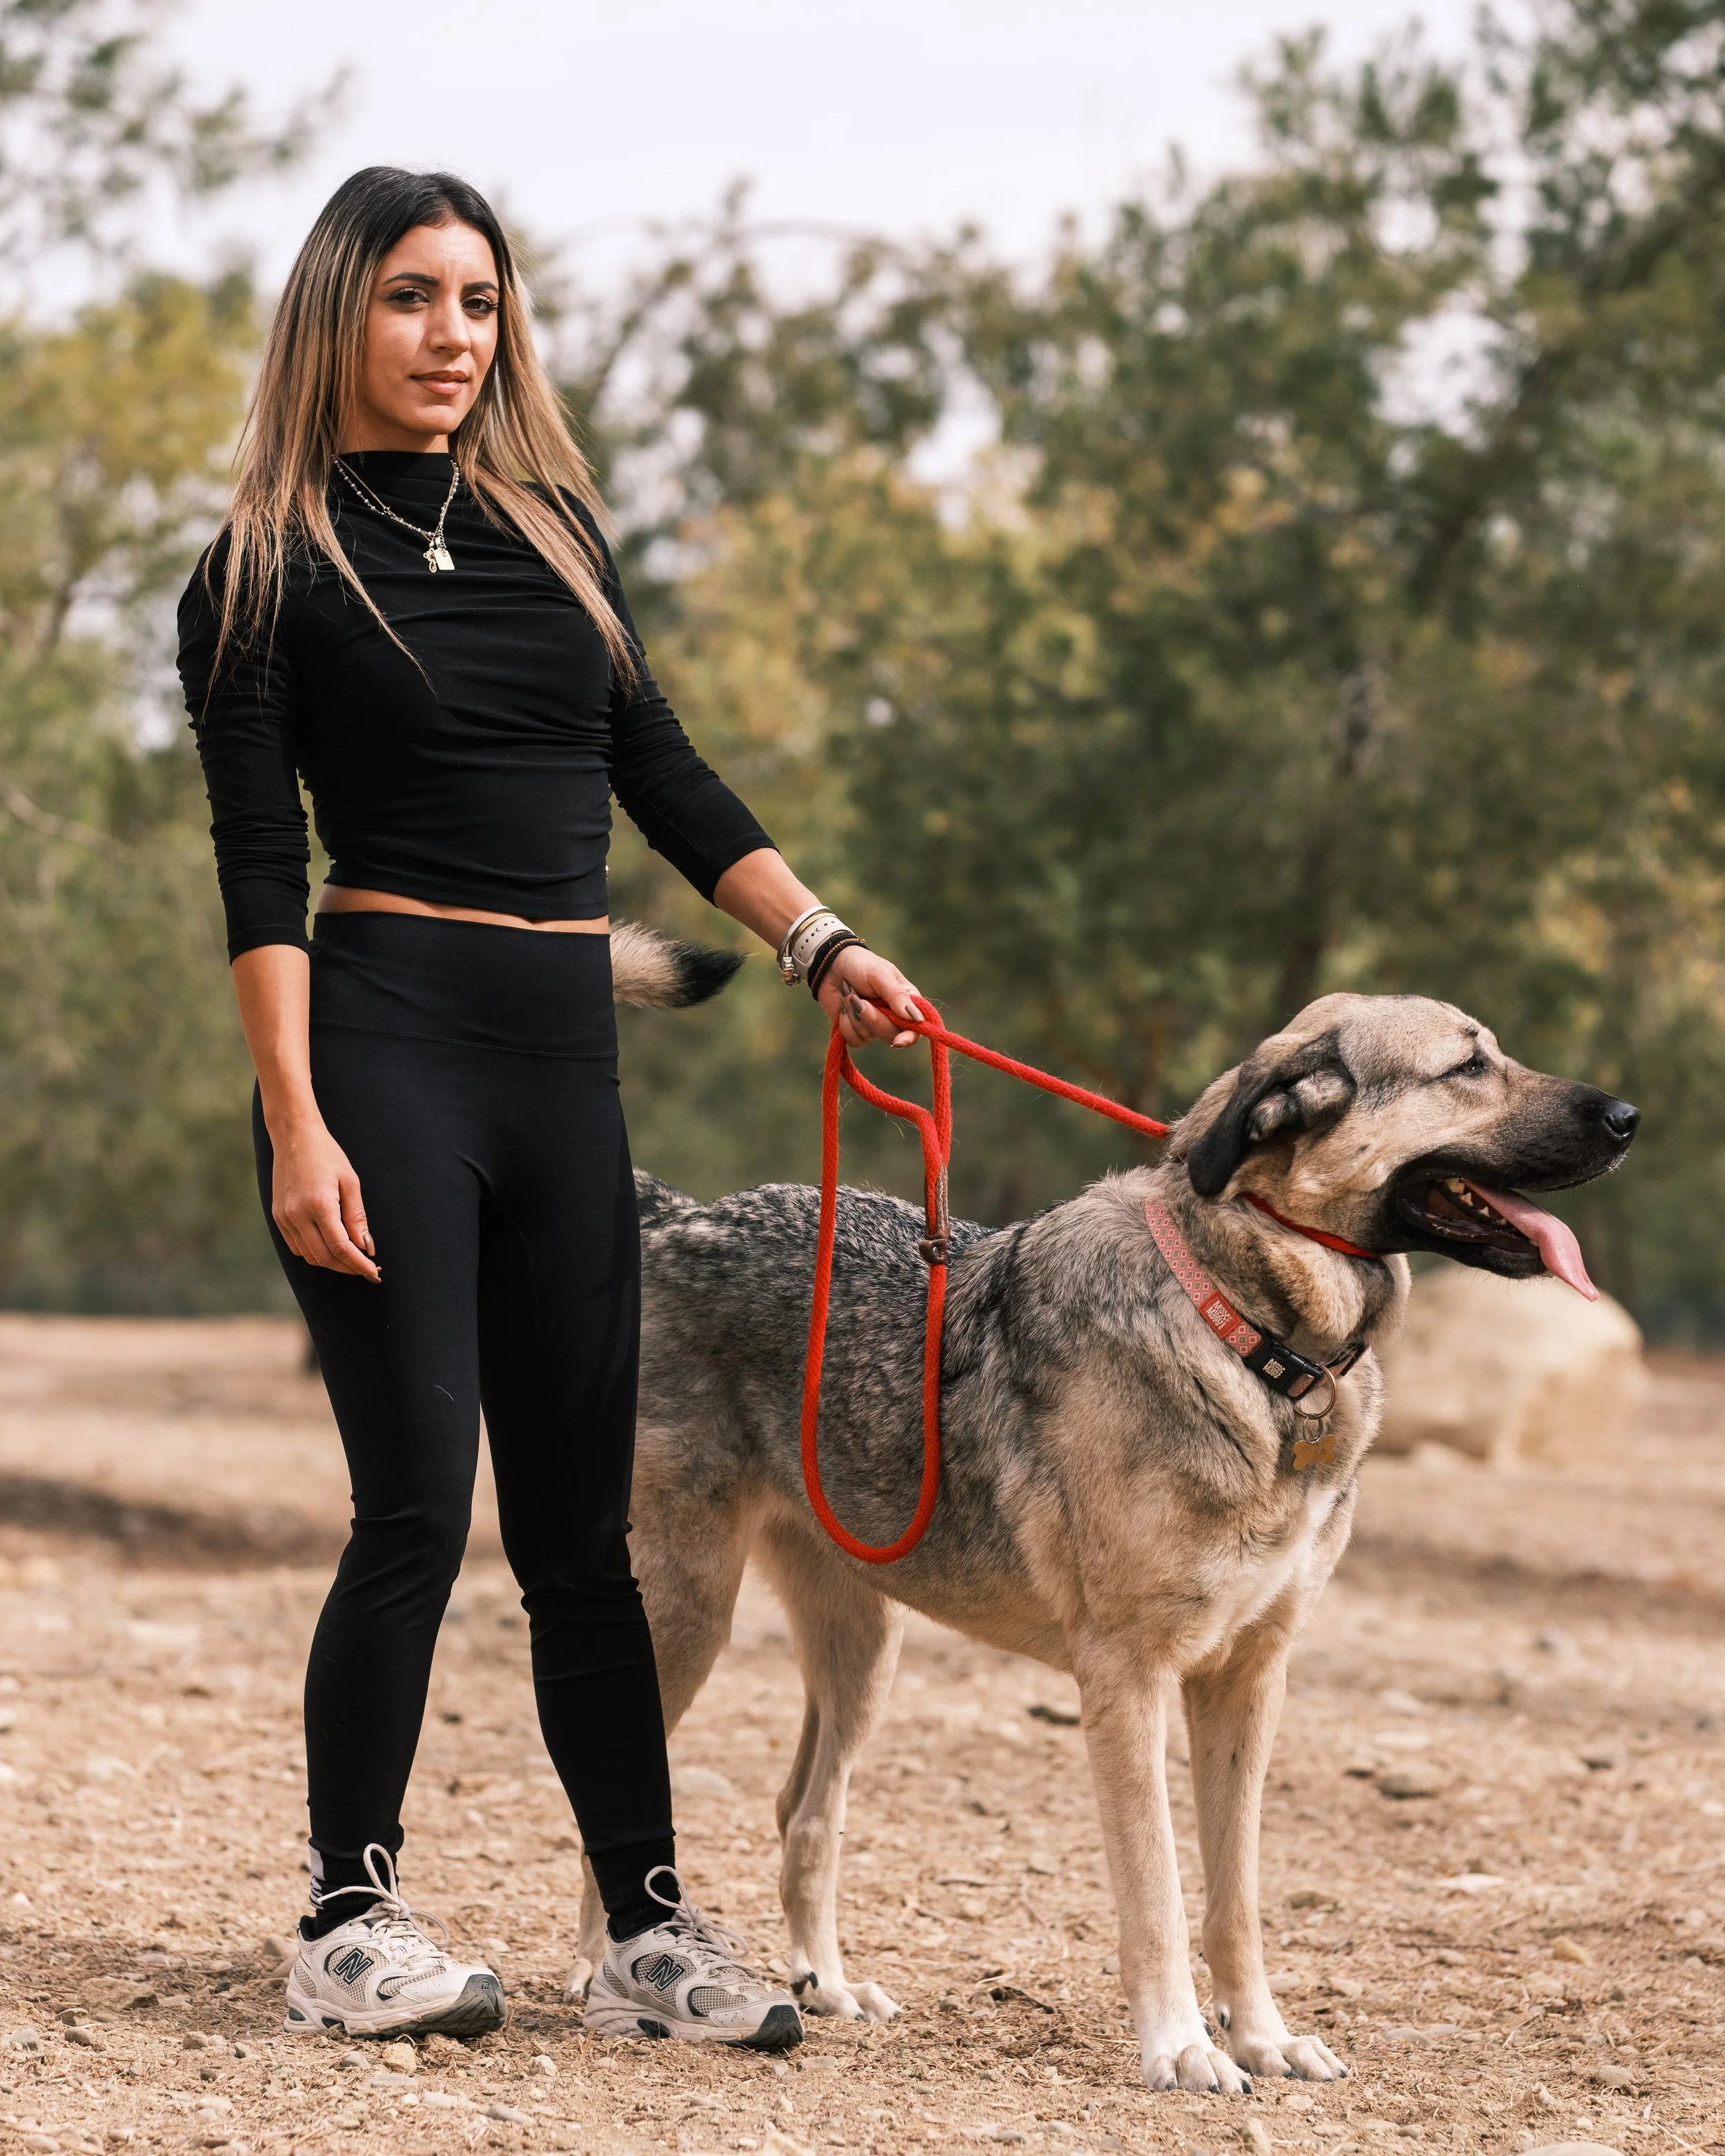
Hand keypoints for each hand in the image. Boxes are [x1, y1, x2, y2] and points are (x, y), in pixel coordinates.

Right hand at [269, 1114, 380, 1280]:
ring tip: (351, 1260)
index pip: (340, 1248)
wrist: (294, 1137)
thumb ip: (357, 1218)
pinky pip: (296, 1247)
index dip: (358, 1264)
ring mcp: (283, 1218)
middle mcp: (297, 1215)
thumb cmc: (327, 1156)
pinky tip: (330, 1249)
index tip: (374, 1272)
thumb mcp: (350, 1183)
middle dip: (347, 1267)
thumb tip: (366, 1247)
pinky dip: (314, 1253)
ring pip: (309, 1256)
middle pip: (324, 1257)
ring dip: (331, 1263)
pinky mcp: (277, 1217)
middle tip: (367, 1268)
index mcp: (319, 1205)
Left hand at [819, 947, 924, 1049]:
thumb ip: (897, 996)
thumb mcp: (880, 975)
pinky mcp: (857, 1031)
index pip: (915, 1028)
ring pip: (869, 1036)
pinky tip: (844, 1008)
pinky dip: (845, 1024)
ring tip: (850, 995)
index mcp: (906, 1002)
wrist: (832, 966)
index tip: (899, 1041)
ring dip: (854, 1015)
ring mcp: (875, 1025)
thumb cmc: (861, 965)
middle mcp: (893, 1017)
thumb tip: (917, 1019)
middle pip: (890, 1035)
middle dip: (872, 1019)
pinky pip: (854, 1040)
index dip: (909, 1037)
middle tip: (859, 1000)